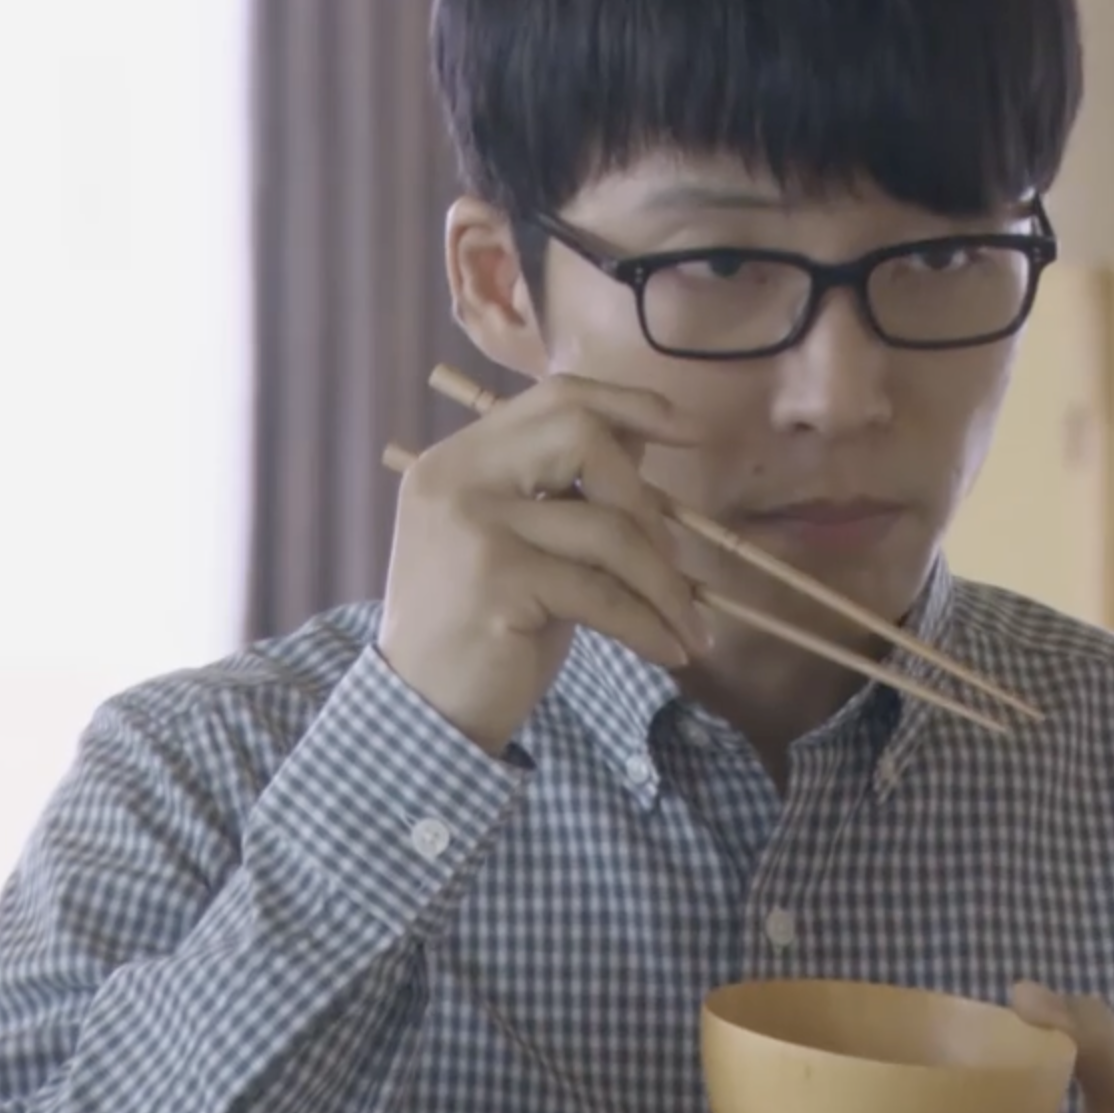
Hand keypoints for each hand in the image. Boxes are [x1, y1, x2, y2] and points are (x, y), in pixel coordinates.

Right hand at [378, 373, 713, 755]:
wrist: (424, 713)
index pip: (556, 399)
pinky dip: (650, 624)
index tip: (690, 430)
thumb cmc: (484, 630)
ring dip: (666, 584)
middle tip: (674, 562)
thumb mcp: (522, 545)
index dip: (630, 405)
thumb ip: (568, 492)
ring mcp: (473, 527)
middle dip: (647, 500)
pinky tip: (670, 650)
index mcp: (460, 461)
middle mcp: (457, 480)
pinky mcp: (497, 581)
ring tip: (690, 625)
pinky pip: (604, 593)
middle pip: (583, 437)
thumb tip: (645, 436)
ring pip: (608, 529)